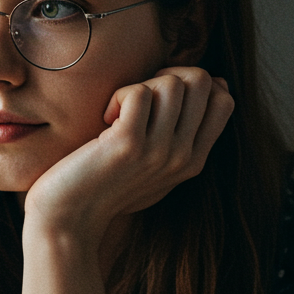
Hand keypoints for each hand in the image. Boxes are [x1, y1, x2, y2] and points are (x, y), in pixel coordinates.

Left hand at [24, 67, 233, 242]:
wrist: (70, 218)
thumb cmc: (107, 187)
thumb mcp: (160, 166)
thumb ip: (188, 133)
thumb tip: (220, 82)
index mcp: (194, 161)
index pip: (223, 101)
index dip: (193, 84)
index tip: (161, 98)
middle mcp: (182, 156)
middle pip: (201, 82)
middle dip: (168, 76)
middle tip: (140, 98)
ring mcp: (158, 151)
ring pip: (172, 83)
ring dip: (141, 86)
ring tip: (121, 112)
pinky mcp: (127, 144)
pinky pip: (138, 93)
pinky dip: (120, 95)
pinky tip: (106, 119)